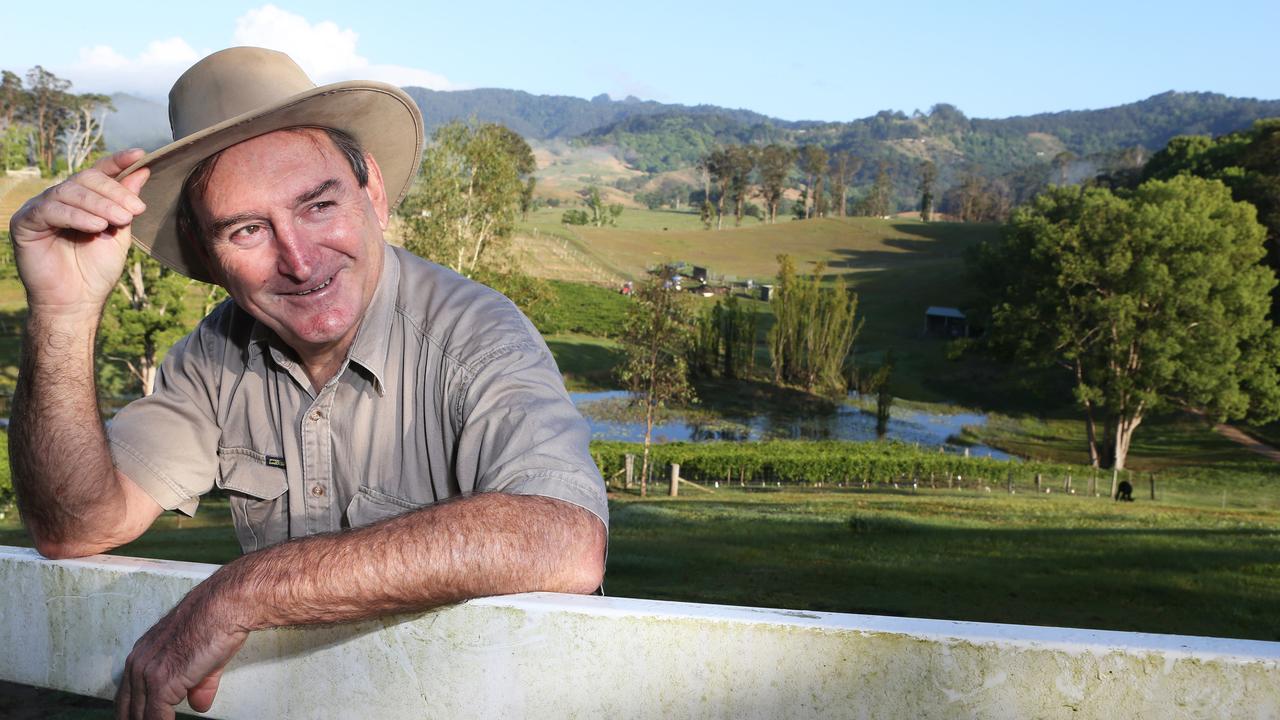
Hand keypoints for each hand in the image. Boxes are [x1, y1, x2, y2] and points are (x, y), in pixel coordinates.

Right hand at [9, 149, 150, 318]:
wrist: (77, 302)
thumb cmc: (97, 270)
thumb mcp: (119, 233)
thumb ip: (126, 203)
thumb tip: (142, 169)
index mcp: (83, 200)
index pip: (99, 172)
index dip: (117, 162)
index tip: (139, 154)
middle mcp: (60, 199)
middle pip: (86, 180)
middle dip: (114, 193)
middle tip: (135, 211)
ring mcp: (40, 209)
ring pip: (69, 192)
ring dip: (99, 205)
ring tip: (118, 221)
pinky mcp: (25, 223)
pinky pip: (50, 210)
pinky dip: (76, 216)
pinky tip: (95, 226)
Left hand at [115, 575, 248, 719]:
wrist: (224, 607)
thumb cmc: (217, 622)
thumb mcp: (205, 659)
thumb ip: (198, 685)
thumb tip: (198, 704)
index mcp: (143, 655)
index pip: (129, 696)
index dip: (136, 714)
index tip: (147, 719)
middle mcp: (138, 664)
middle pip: (127, 709)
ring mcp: (147, 675)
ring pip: (140, 717)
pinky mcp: (161, 684)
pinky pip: (156, 718)